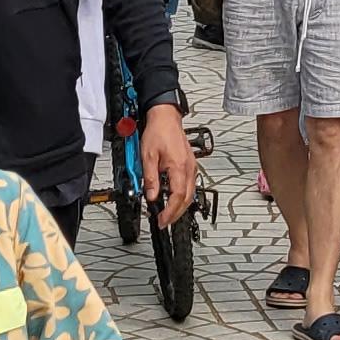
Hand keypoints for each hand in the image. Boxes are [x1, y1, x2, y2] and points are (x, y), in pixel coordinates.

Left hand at [139, 101, 196, 224]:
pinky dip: (183, 196)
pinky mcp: (191, 164)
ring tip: (169, 214)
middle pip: (187, 199)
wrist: (166, 117)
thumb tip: (151, 196)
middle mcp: (189, 168)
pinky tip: (175, 198)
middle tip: (165, 222)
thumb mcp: (147, 156)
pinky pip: (190, 185)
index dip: (170, 212)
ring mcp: (192, 166)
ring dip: (181, 206)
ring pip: (191, 193)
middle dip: (176, 214)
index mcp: (179, 167)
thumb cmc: (158, 132)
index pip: (177, 197)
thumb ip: (150, 178)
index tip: (162, 221)